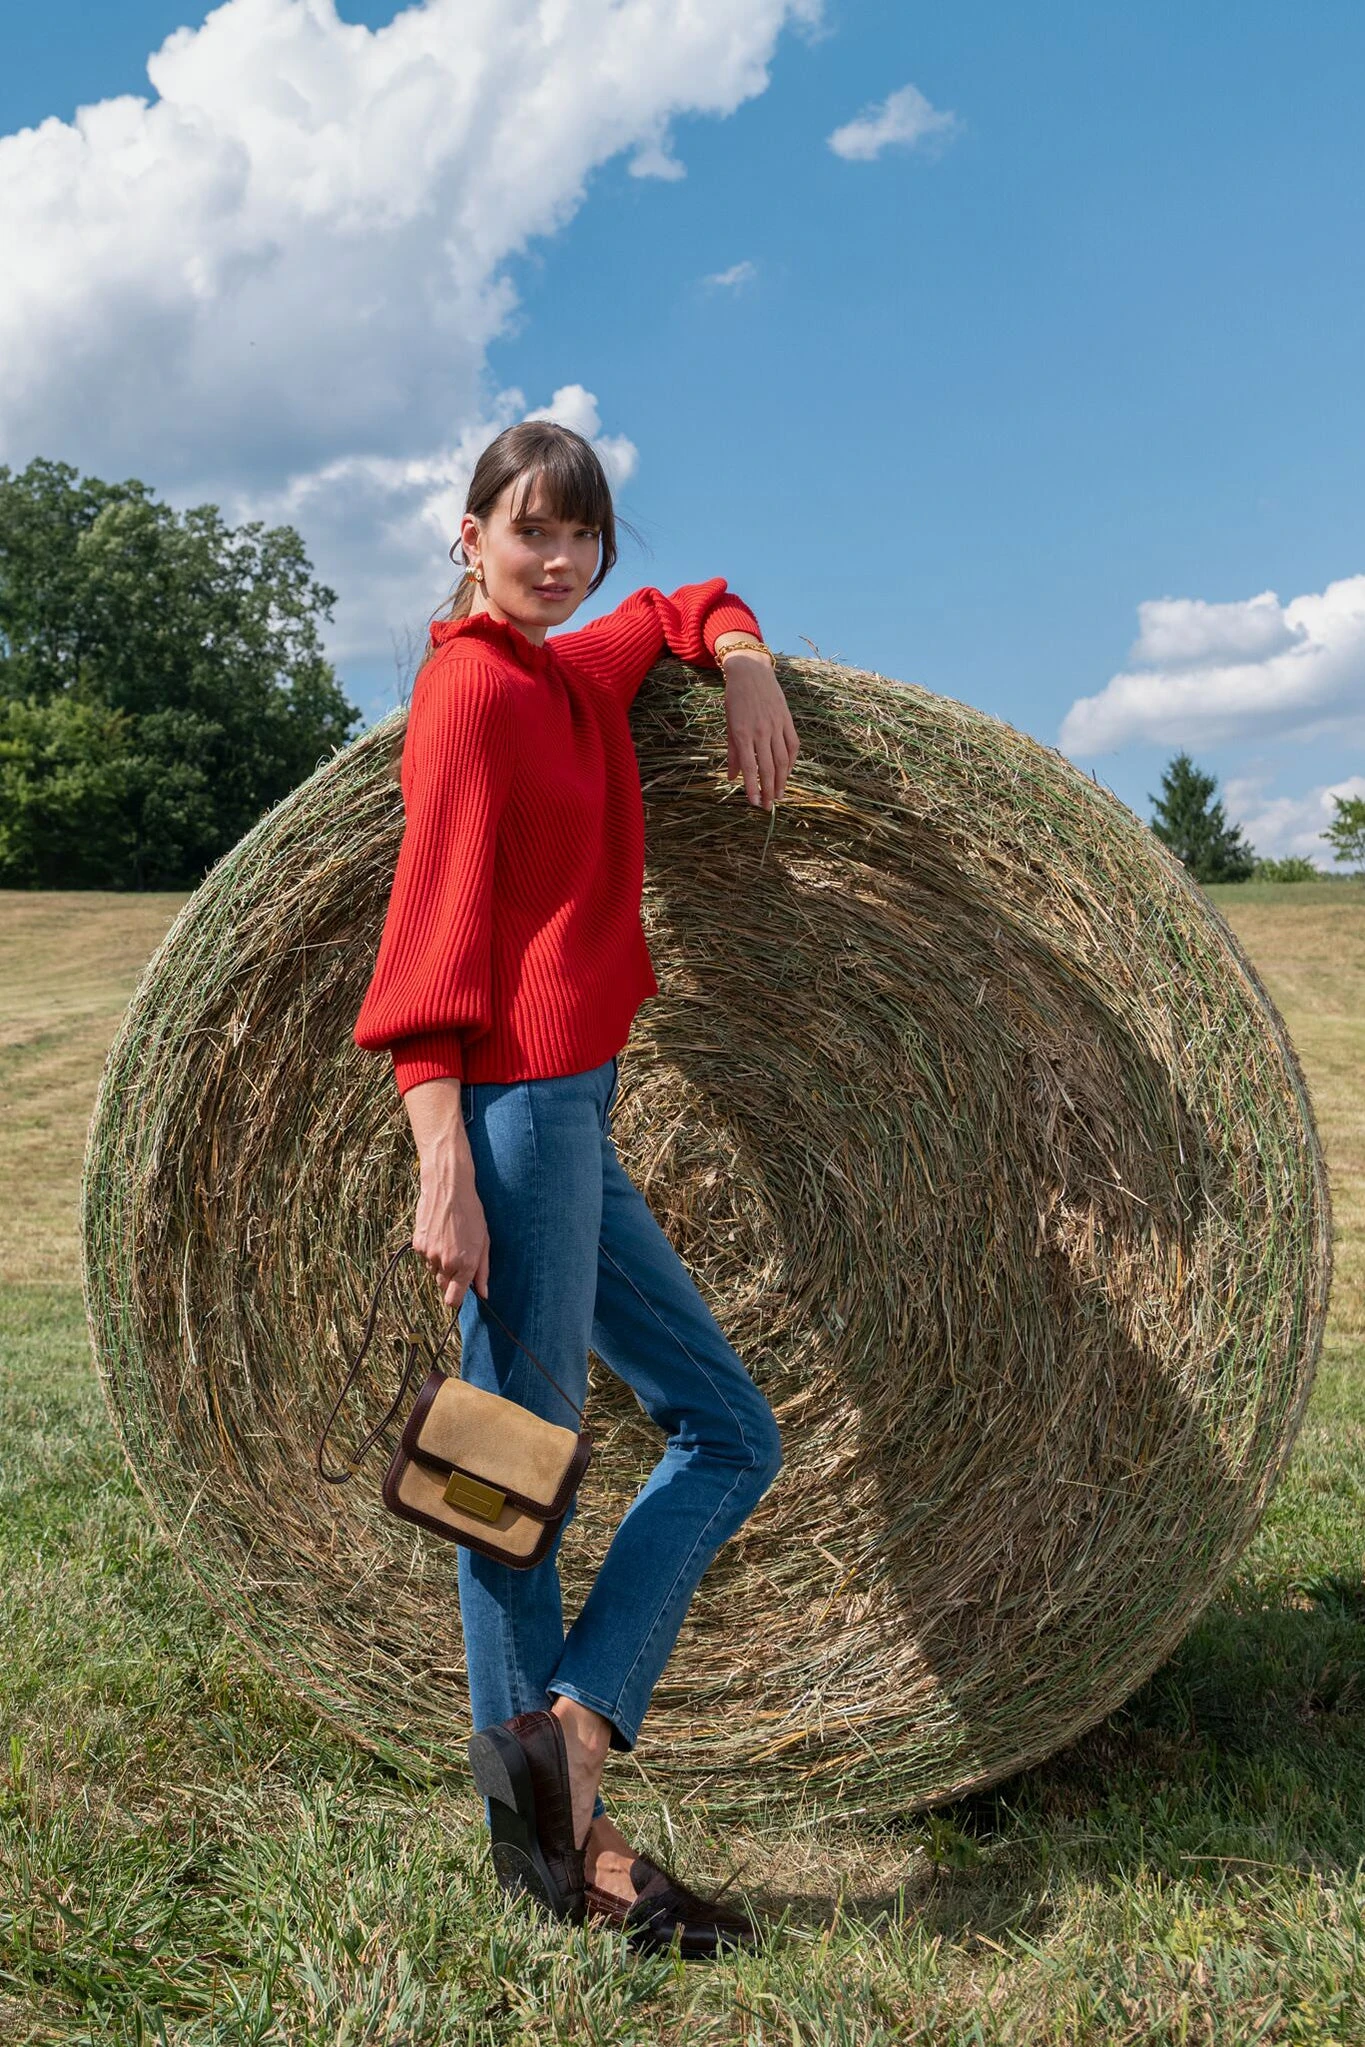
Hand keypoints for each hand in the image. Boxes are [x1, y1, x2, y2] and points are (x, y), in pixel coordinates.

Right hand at [413, 1150, 490, 1310]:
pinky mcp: (418, 1245)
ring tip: (450, 1240)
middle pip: (443, 1286)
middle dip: (451, 1278)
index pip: (453, 1299)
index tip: (459, 1294)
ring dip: (440, 1264)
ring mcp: (429, 1254)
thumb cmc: (471, 1213)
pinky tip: (439, 1234)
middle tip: (459, 1256)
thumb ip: (483, 1271)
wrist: (448, 1188)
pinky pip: (425, 1258)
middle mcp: (446, 1263)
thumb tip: (484, 1294)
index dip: (455, 1299)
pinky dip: (431, 1252)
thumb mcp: (484, 1241)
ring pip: (433, 1271)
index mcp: (465, 1264)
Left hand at [719, 652, 799, 809]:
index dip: (752, 788)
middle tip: (767, 806)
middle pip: (768, 768)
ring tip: (779, 795)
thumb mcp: (729, 725)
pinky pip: (792, 745)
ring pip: (782, 760)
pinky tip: (787, 773)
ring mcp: (776, 725)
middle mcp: (761, 731)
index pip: (750, 767)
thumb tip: (731, 778)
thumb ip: (731, 753)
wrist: (751, 671)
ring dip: (781, 781)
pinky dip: (791, 761)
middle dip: (768, 790)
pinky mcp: (787, 720)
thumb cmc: (735, 699)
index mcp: (742, 733)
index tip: (753, 803)